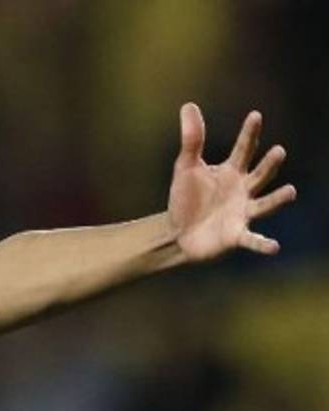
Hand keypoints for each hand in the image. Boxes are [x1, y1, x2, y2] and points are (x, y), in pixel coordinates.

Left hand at [167, 103, 295, 262]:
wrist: (177, 232)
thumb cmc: (186, 198)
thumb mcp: (186, 167)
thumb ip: (191, 139)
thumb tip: (188, 105)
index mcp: (231, 172)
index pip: (244, 149)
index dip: (249, 133)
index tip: (255, 115)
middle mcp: (243, 191)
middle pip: (260, 174)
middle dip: (269, 164)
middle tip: (279, 151)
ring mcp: (243, 213)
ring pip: (265, 205)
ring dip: (278, 199)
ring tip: (290, 191)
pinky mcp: (236, 235)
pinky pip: (252, 240)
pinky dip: (262, 244)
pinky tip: (273, 247)